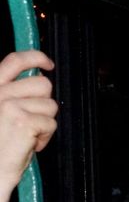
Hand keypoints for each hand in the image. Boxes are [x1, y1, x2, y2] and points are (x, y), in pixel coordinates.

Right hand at [0, 50, 56, 192]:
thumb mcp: (0, 111)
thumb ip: (11, 94)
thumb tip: (38, 78)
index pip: (14, 61)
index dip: (35, 57)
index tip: (47, 64)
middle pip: (42, 84)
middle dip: (44, 102)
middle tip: (32, 119)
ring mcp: (9, 105)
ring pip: (50, 105)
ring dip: (44, 121)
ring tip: (27, 134)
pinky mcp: (23, 120)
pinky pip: (51, 123)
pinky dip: (45, 136)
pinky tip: (29, 144)